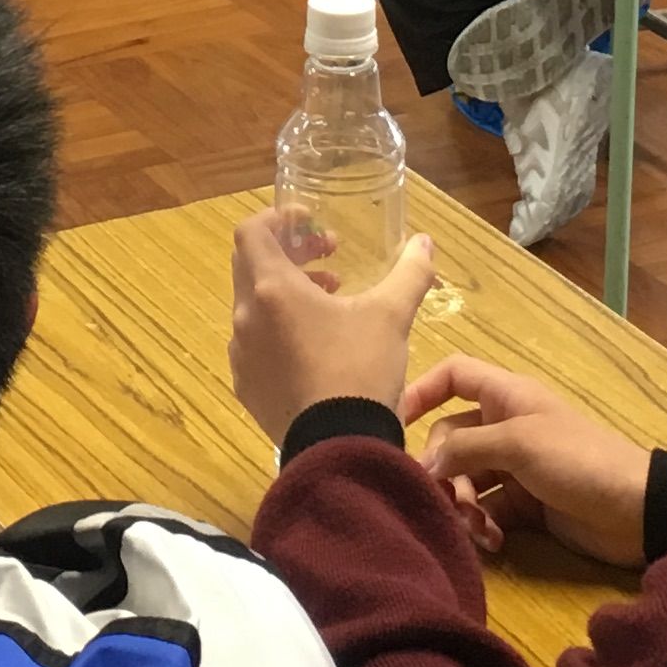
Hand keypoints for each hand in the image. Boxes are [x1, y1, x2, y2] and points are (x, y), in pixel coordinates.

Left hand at [229, 210, 435, 439]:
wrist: (339, 448)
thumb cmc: (361, 370)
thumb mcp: (391, 316)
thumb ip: (409, 273)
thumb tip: (424, 242)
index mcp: (272, 289)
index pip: (251, 231)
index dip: (278, 218)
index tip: (311, 224)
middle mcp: (246, 317)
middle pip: (251, 265)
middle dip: (289, 255)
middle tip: (329, 262)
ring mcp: (242, 355)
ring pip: (253, 307)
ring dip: (286, 294)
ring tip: (331, 304)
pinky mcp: (247, 387)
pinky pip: (255, 344)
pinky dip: (279, 331)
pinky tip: (317, 348)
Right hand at [400, 358, 651, 569]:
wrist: (635, 511)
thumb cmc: (578, 459)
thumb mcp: (518, 444)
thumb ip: (464, 448)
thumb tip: (423, 465)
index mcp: (506, 396)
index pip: (454, 376)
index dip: (423, 390)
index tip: (395, 422)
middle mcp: (505, 427)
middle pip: (450, 438)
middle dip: (445, 470)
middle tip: (448, 500)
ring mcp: (514, 468)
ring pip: (465, 479)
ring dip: (463, 505)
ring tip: (478, 528)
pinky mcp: (523, 506)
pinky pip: (485, 511)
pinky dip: (483, 526)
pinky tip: (493, 542)